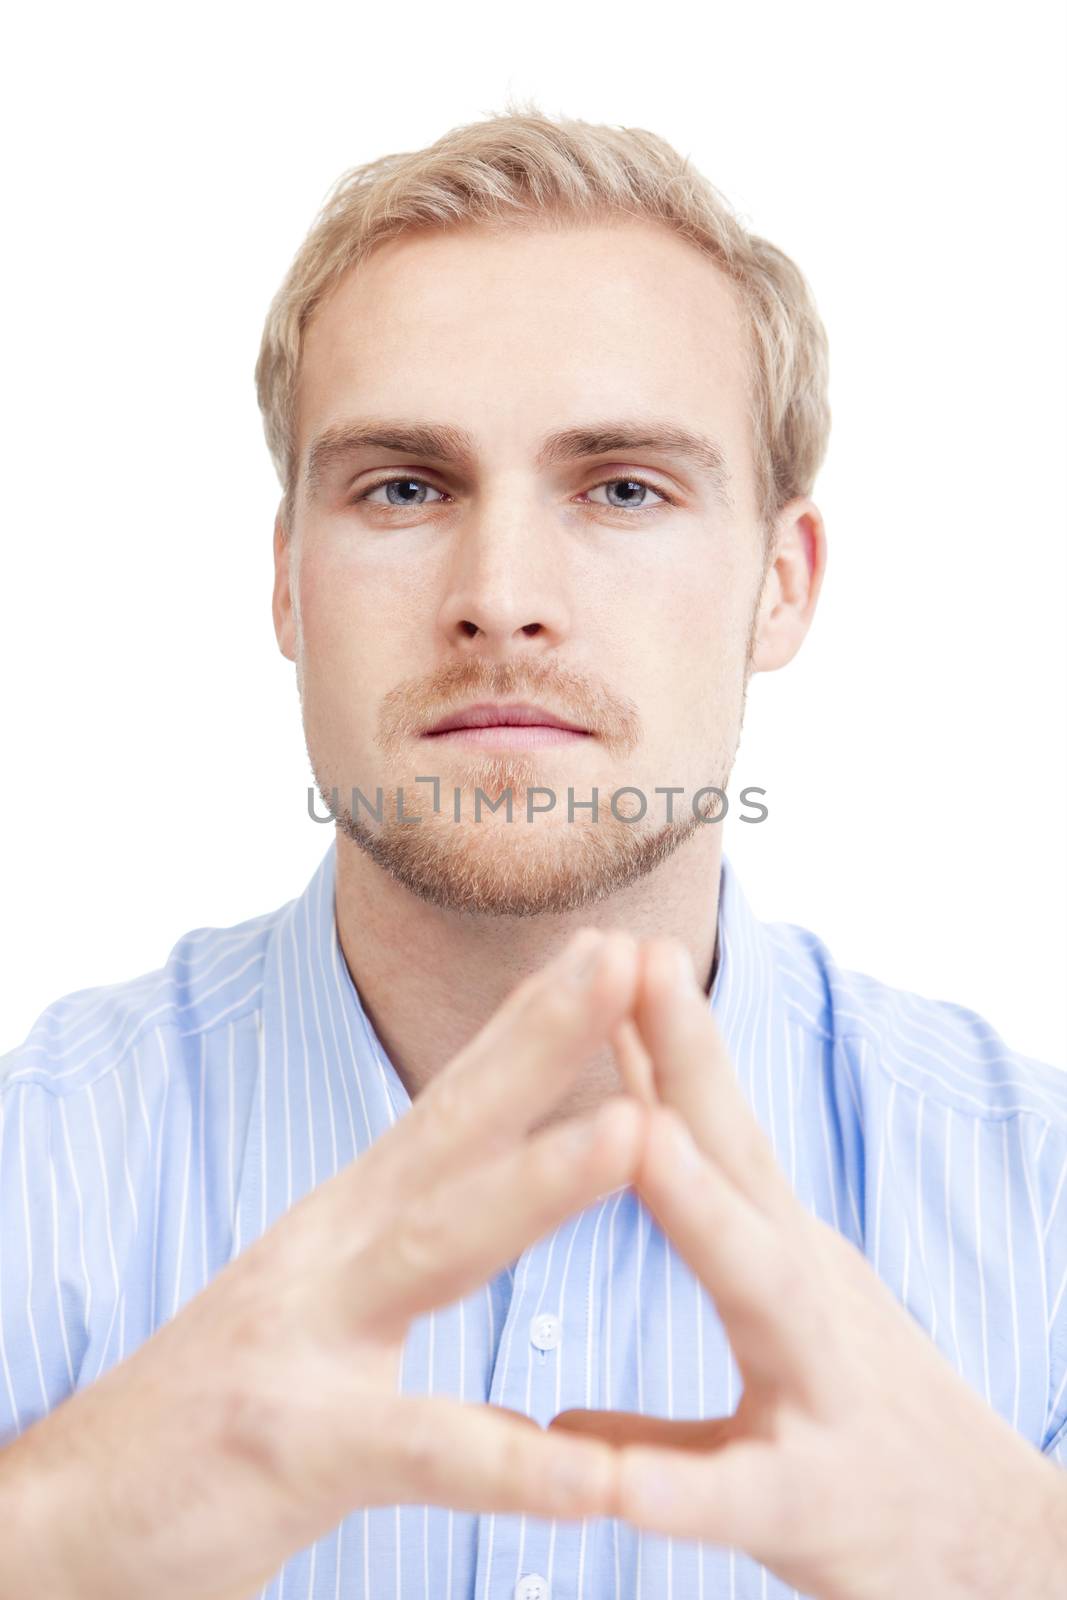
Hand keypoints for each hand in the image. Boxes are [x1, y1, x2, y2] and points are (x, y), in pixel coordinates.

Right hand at [12, 929, 648, 1599]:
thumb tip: (491, 1192)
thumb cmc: (220, 1403)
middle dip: (546, 1041)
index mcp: (350, 1219)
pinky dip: (506, 1464)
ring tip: (635, 1131)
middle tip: (628, 961)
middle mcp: (331, 1253)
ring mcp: (306, 1341)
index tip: (607, 946)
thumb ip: (401, 1240)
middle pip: (456, 1131)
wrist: (72, 1514)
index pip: (454, 1101)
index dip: (530, 1020)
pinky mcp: (293, 1451)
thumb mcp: (320, 1294)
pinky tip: (593, 1476)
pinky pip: (417, 1452)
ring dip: (542, 1185)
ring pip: (440, 1247)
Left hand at [554, 940, 1066, 1599]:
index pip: (720, 1124)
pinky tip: (606, 1481)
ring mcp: (818, 1392)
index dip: (671, 1034)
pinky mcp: (813, 1506)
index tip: (620, 943)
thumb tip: (607, 1178)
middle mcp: (804, 1295)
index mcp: (782, 1250)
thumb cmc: (864, 1427)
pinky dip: (673, 1484)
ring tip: (641, 1137)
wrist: (996, 1556)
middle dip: (689, 1062)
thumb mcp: (780, 1327)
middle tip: (636, 965)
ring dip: (700, 1209)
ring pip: (759, 1290)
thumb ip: (692, 1277)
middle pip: (744, 1163)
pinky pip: (736, 1493)